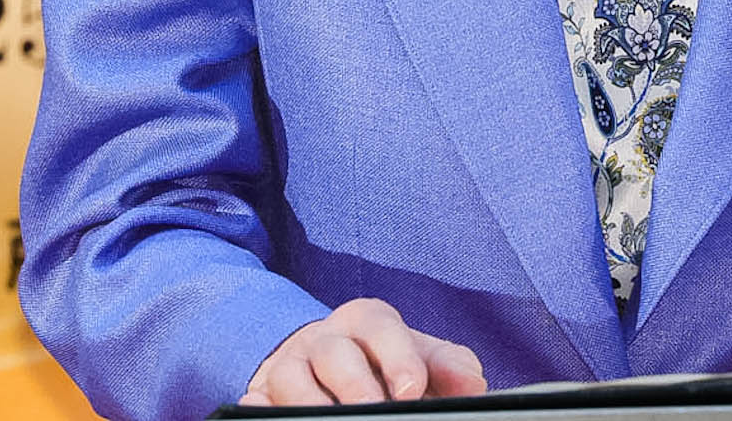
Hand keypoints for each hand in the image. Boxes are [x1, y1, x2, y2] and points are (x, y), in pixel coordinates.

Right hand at [242, 298, 486, 405]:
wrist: (323, 360)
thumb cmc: (380, 362)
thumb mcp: (418, 355)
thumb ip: (448, 366)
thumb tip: (473, 384)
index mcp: (367, 320)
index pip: (382, 329)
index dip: (398, 358)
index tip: (412, 390)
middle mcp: (325, 337)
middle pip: (335, 353)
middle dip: (356, 388)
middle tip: (376, 414)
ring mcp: (289, 364)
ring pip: (291, 378)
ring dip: (310, 404)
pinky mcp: (261, 391)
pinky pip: (257, 401)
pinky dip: (262, 412)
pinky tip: (273, 418)